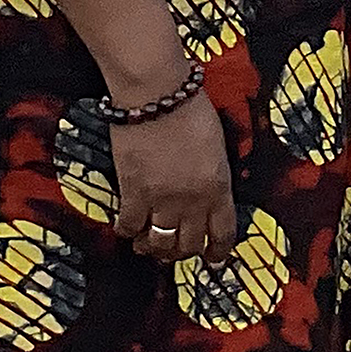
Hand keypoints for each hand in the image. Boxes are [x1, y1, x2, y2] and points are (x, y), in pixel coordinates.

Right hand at [106, 96, 237, 263]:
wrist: (157, 93)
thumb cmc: (190, 108)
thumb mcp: (217, 146)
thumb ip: (215, 175)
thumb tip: (209, 193)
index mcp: (218, 187)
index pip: (223, 233)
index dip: (217, 252)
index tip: (213, 258)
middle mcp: (193, 201)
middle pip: (190, 245)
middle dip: (184, 253)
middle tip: (177, 250)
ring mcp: (162, 199)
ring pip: (160, 243)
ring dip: (155, 248)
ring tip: (150, 245)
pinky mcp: (133, 192)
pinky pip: (130, 226)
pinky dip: (128, 231)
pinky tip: (127, 229)